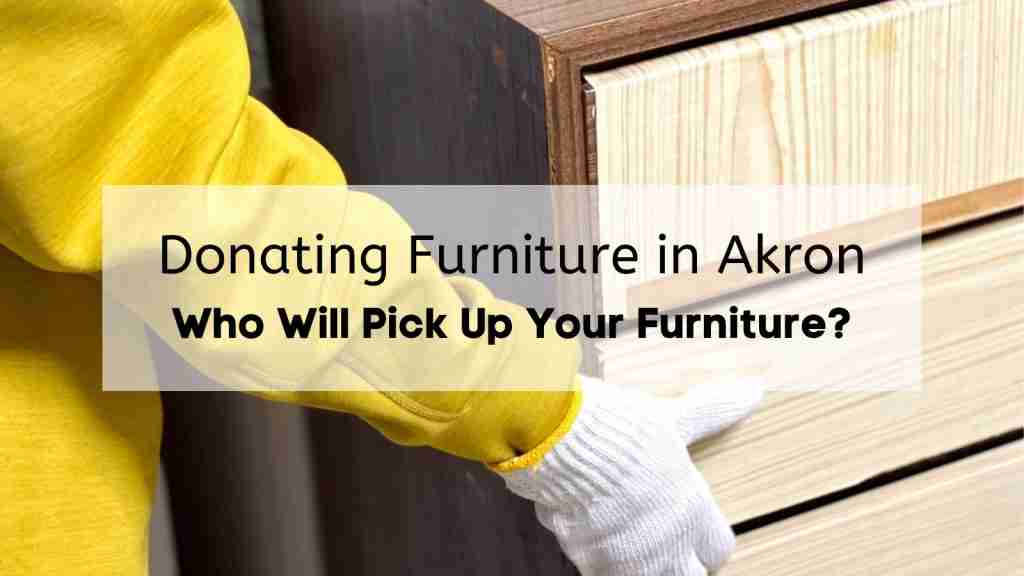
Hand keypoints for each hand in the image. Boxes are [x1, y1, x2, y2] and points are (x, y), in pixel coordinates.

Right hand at [499, 376, 762, 575]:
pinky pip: (597, 568)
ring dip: (636, 562)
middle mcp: (666, 544)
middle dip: (680, 562)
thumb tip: (751, 391)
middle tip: (662, 541)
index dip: (707, 538)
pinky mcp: (587, 560)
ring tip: (623, 535)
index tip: (695, 526)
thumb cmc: (621, 429)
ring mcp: (626, 558)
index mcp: (692, 511)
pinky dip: (595, 554)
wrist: (564, 442)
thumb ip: (714, 410)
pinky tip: (588, 527)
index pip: (720, 548)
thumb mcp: (674, 418)